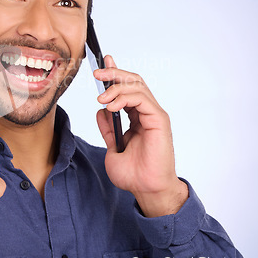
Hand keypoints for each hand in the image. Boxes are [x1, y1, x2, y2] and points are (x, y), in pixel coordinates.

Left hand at [94, 55, 187, 216]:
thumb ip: (108, 129)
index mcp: (136, 117)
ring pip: (137, 86)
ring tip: (101, 98)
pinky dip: (125, 98)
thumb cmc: (134, 174)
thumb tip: (100, 111)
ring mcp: (153, 115)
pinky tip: (111, 106)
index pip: (126, 89)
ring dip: (116, 87)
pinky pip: (142, 99)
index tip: (100, 67)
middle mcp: (146, 113)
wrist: (146, 190)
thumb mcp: (113, 148)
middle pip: (132, 82)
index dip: (114, 75)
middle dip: (114, 73)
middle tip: (97, 73)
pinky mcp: (159, 120)